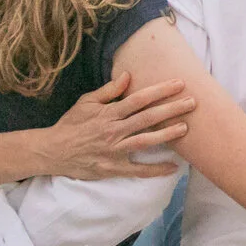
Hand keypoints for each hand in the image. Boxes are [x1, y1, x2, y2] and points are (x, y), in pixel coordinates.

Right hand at [39, 72, 195, 179]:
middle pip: (148, 118)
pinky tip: (173, 167)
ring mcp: (114, 150)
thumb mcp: (86, 102)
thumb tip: (128, 75)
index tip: (179, 83)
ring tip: (186, 127)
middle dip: (172, 109)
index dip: (160, 90)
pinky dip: (155, 169)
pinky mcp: (113, 168)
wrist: (53, 151)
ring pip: (145, 141)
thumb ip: (109, 91)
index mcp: (108, 113)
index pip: (139, 98)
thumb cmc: (71, 124)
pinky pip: (137, 170)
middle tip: (193, 102)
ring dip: (167, 134)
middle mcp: (113, 130)